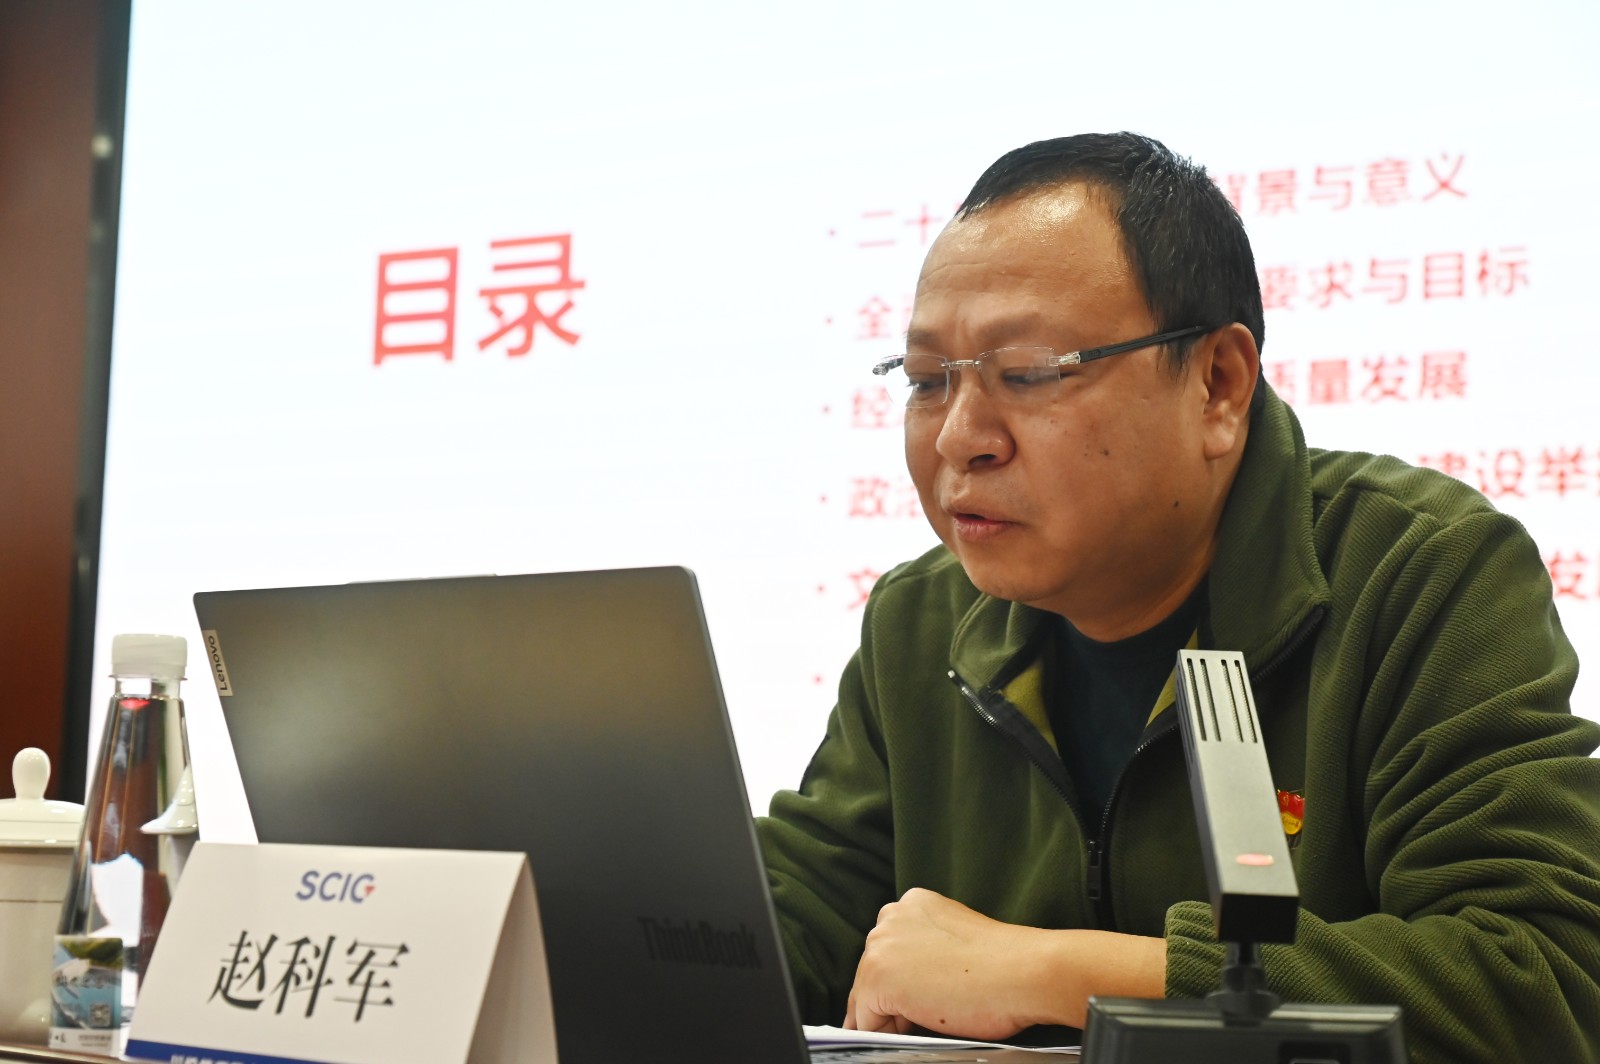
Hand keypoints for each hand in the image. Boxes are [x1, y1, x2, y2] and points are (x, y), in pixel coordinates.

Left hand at [842, 887, 1165, 1036]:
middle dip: (891, 997)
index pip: (889, 949)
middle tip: (921, 1016)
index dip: (902, 980)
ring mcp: (881, 946)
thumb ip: (929, 950)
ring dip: (889, 1015)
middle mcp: (891, 917)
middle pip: (872, 969)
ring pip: (867, 995)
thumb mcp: (957, 941)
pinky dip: (884, 1032)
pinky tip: (916, 1030)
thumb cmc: (1006, 963)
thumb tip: (915, 981)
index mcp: (914, 903)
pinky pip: (866, 1019)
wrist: (1024, 971)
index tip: (914, 998)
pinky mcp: (878, 978)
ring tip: (924, 1023)